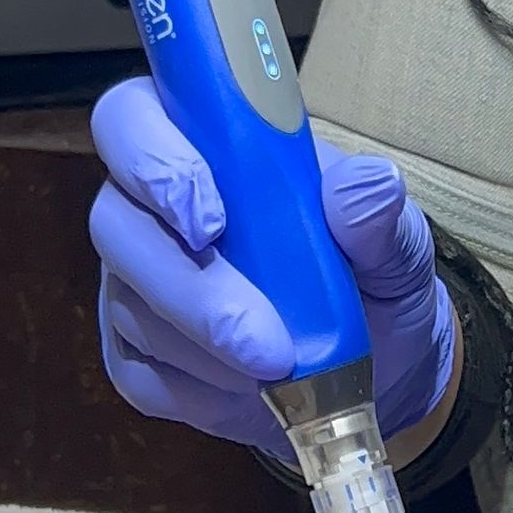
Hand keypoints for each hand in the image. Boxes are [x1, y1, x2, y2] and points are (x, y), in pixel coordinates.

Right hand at [88, 77, 455, 454]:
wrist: (377, 361)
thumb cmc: (373, 275)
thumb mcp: (398, 243)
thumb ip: (378, 215)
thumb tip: (369, 185)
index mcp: (206, 144)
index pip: (133, 118)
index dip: (153, 160)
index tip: (211, 218)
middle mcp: (150, 206)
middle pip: (115, 223)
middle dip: (190, 286)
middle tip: (266, 341)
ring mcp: (134, 281)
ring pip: (131, 307)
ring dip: (210, 350)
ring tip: (287, 366)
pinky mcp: (133, 354)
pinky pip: (141, 376)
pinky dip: (205, 394)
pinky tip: (257, 394)